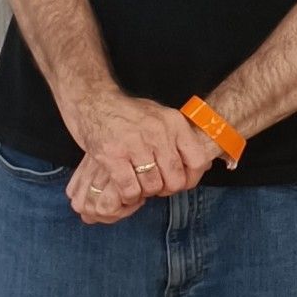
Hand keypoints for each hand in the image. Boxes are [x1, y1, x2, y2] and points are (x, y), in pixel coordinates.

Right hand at [63, 90, 219, 222]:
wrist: (92, 100)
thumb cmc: (128, 113)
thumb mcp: (160, 116)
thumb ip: (180, 138)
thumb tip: (203, 165)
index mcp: (174, 122)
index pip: (198, 160)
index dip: (191, 179)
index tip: (182, 183)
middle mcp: (158, 132)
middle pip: (175, 179)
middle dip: (166, 189)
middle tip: (156, 186)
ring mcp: (135, 144)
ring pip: (153, 186)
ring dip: (146, 192)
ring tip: (139, 184)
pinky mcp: (112, 156)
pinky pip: (130, 189)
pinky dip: (129, 195)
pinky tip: (126, 188)